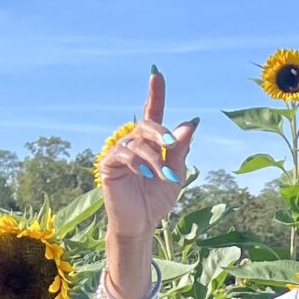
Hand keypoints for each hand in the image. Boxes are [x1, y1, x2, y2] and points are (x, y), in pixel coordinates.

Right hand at [98, 67, 198, 245]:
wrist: (142, 224)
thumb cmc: (157, 200)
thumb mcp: (176, 173)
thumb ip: (181, 150)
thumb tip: (190, 123)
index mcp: (150, 143)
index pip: (152, 113)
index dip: (155, 94)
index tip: (157, 74)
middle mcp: (133, 143)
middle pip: (146, 125)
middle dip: (161, 132)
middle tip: (172, 144)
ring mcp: (119, 152)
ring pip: (138, 142)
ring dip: (155, 158)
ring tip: (164, 175)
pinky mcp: (108, 165)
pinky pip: (124, 154)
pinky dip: (138, 163)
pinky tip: (145, 174)